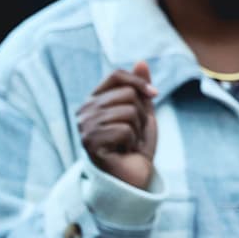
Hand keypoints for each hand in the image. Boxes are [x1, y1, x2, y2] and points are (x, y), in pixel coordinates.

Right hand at [77, 62, 158, 188]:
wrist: (132, 176)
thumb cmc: (135, 144)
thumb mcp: (142, 112)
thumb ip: (140, 88)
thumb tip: (141, 61)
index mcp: (95, 100)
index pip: (117, 76)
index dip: (139, 82)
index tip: (154, 94)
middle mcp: (84, 111)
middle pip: (127, 94)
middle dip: (140, 114)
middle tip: (133, 132)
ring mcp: (84, 127)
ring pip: (127, 111)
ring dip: (136, 129)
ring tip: (128, 142)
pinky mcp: (89, 143)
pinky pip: (124, 129)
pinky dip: (131, 141)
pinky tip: (123, 151)